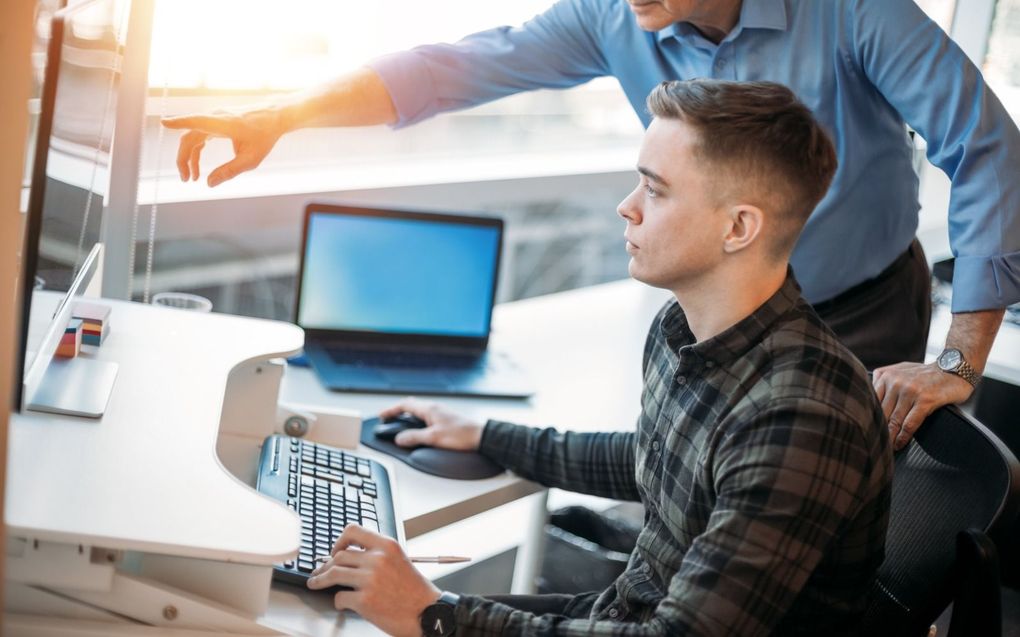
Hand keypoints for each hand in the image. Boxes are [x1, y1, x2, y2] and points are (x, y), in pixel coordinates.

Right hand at [161, 108, 286, 186]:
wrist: (274, 118)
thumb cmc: (264, 137)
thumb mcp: (250, 159)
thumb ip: (229, 171)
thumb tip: (209, 184)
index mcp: (223, 123)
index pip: (196, 121)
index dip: (179, 122)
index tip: (164, 123)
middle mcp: (215, 118)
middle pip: (189, 137)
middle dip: (183, 159)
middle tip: (185, 180)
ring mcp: (214, 119)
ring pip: (193, 138)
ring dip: (189, 157)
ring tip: (192, 178)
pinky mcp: (216, 122)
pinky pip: (200, 136)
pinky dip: (196, 151)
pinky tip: (197, 166)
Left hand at [308, 524, 440, 636]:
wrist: (427, 613)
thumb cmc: (415, 591)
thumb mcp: (400, 561)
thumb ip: (378, 555)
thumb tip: (352, 557)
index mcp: (387, 546)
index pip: (353, 531)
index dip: (339, 541)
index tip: (334, 550)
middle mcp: (377, 559)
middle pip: (339, 556)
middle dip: (325, 565)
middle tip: (320, 571)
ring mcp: (370, 580)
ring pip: (333, 573)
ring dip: (320, 579)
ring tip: (315, 583)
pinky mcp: (365, 601)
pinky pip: (340, 597)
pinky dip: (338, 601)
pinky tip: (342, 603)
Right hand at [379, 398, 484, 450]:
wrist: (481, 437)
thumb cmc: (461, 435)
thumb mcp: (433, 438)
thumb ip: (414, 438)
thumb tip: (399, 438)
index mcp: (429, 409)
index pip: (405, 405)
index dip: (391, 410)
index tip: (381, 415)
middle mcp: (434, 408)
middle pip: (411, 405)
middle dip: (397, 411)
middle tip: (388, 418)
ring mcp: (440, 413)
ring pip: (419, 410)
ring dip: (407, 415)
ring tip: (399, 424)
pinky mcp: (445, 419)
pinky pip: (426, 416)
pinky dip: (417, 420)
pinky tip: (418, 429)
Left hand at [872, 361, 974, 450]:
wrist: (955, 368)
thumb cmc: (926, 373)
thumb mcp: (901, 370)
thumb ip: (884, 380)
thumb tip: (868, 397)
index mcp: (886, 375)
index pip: (870, 400)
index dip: (868, 417)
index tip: (866, 430)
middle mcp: (895, 381)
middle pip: (881, 412)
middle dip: (878, 430)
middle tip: (874, 443)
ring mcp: (910, 390)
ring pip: (894, 420)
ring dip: (890, 437)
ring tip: (886, 448)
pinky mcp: (925, 400)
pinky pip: (909, 423)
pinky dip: (904, 436)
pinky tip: (900, 444)